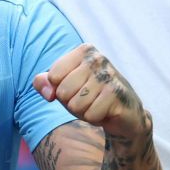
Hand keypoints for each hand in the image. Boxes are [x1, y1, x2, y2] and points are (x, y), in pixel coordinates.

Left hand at [33, 45, 149, 139]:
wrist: (124, 113)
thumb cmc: (89, 97)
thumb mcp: (63, 87)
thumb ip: (45, 83)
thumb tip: (48, 92)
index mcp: (84, 51)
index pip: (53, 76)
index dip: (60, 90)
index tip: (76, 89)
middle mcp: (97, 58)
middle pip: (63, 92)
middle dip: (71, 103)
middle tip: (88, 100)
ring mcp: (109, 75)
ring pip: (75, 105)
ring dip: (83, 112)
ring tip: (97, 105)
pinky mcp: (117, 93)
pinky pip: (90, 114)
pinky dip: (95, 118)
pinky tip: (106, 111)